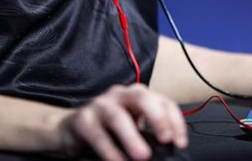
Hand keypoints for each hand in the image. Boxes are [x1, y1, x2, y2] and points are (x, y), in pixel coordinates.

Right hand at [57, 83, 187, 160]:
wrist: (72, 130)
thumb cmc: (107, 129)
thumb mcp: (132, 128)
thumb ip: (149, 136)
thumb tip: (167, 152)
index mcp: (137, 96)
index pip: (163, 101)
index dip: (174, 121)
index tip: (180, 142)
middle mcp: (120, 95)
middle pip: (142, 97)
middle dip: (157, 117)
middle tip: (165, 139)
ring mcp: (100, 105)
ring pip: (117, 116)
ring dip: (131, 137)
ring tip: (142, 156)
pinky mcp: (83, 119)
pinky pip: (97, 133)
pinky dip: (108, 150)